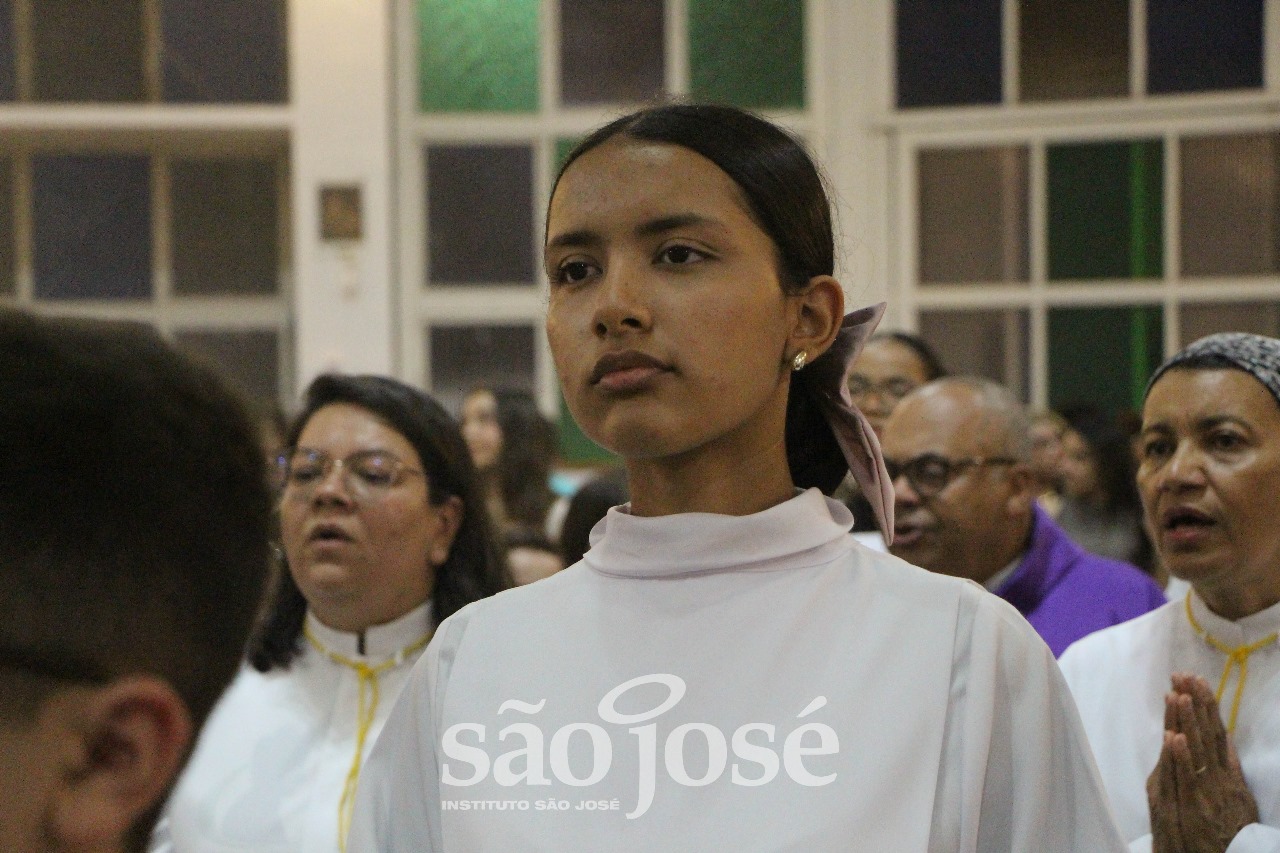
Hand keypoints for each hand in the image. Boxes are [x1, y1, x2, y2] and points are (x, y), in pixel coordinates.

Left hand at [1147, 674, 1258, 852]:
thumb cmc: (1230, 830)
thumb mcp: (1239, 795)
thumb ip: (1231, 765)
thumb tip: (1226, 736)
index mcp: (1227, 773)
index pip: (1215, 731)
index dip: (1207, 705)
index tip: (1197, 681)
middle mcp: (1219, 778)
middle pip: (1207, 734)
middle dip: (1197, 703)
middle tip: (1185, 675)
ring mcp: (1208, 791)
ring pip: (1197, 750)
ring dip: (1188, 722)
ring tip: (1179, 694)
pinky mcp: (1196, 807)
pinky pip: (1188, 778)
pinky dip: (1182, 757)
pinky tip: (1174, 737)